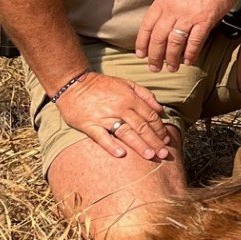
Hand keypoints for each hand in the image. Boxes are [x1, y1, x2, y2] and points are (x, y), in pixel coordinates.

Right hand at [56, 72, 176, 161]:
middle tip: (163, 153)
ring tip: (150, 155)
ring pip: (125, 133)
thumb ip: (145, 95)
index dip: (160, 129)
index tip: (167, 140)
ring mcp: (104, 117)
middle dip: (154, 141)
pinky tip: (121, 154)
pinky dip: (111, 145)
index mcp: (130, 98)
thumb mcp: (127, 83)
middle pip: (141, 126)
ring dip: (139, 145)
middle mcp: (119, 108)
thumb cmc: (102, 85)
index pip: (150, 116)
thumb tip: (160, 110)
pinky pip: (101, 137)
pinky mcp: (89, 124)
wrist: (73, 84)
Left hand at [136, 0, 238, 70]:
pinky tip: (189, 61)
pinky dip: (190, 54)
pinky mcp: (205, 20)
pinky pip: (194, 42)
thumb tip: (160, 25)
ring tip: (172, 68)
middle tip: (154, 67)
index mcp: (163, 1)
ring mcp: (189, 15)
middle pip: (159, 38)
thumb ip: (166, 6)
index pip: (147, 26)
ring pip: (175, 43)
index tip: (141, 55)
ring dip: (172, 58)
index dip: (142, 43)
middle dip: (155, 56)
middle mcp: (173, 9)